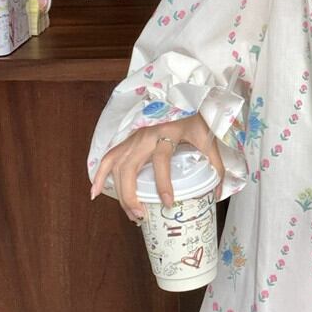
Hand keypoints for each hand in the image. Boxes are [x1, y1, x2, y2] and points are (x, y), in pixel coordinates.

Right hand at [90, 113, 226, 221]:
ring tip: (130, 212)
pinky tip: (95, 192)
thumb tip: (216, 196)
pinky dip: (100, 174)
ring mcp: (133, 136)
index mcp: (167, 132)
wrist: (184, 96)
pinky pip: (109, 156)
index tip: (168, 203)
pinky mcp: (127, 139)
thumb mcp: (208, 139)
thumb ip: (215, 166)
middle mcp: (145, 135)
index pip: (161, 160)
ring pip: (117, 165)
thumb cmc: (196, 118)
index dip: (163, 183)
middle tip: (140, 215)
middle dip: (131, 194)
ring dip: (119, 191)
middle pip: (129, 166)